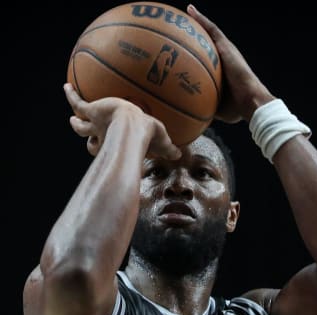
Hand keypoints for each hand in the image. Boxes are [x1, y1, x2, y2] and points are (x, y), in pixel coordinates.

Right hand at [63, 83, 180, 158]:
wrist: (131, 127)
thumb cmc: (146, 137)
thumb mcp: (161, 141)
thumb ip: (168, 149)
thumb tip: (179, 155)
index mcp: (117, 145)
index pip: (109, 150)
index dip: (106, 150)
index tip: (107, 148)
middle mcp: (103, 138)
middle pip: (90, 141)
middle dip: (89, 140)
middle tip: (87, 136)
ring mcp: (95, 123)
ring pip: (80, 125)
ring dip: (76, 122)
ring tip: (72, 118)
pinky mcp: (92, 110)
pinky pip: (77, 102)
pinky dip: (71, 95)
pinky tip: (67, 86)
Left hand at [187, 5, 274, 122]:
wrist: (251, 101)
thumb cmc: (237, 108)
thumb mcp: (217, 108)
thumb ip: (205, 105)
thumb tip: (192, 112)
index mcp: (223, 72)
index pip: (209, 60)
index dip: (198, 55)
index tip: (185, 51)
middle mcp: (225, 59)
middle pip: (209, 44)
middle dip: (196, 36)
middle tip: (181, 28)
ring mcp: (227, 52)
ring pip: (210, 33)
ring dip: (198, 23)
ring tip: (184, 13)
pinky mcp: (227, 47)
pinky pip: (212, 30)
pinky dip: (201, 20)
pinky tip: (190, 11)